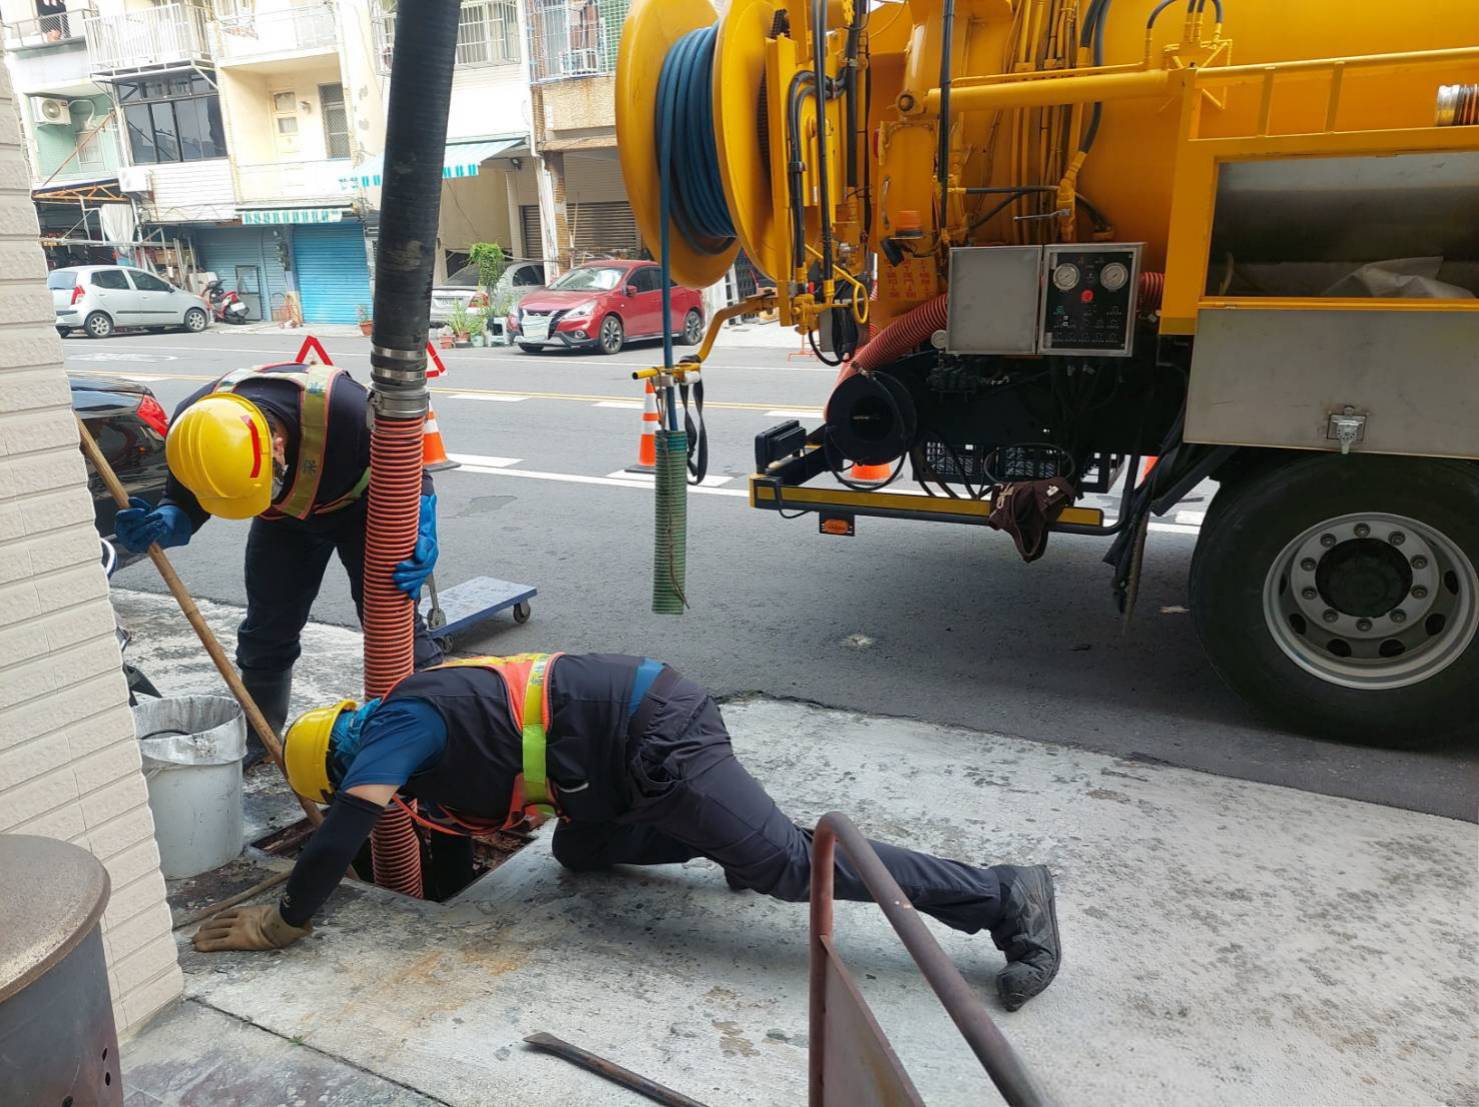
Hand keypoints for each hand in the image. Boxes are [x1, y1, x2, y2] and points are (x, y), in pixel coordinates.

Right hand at [113, 496, 190, 551]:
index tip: (144, 511)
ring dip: (151, 526)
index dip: (131, 513)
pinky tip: (159, 530)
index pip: (120, 516)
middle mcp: (120, 532)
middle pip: (130, 524)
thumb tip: (130, 500)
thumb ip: (139, 504)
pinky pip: (143, 542)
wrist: (159, 532)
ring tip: (160, 521)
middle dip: (146, 518)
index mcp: (120, 521)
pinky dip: (153, 535)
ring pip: (138, 532)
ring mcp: (127, 541)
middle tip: (159, 514)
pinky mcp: (135, 549)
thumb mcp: (146, 509)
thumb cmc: (149, 519)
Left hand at [193, 904, 310, 951]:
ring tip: (195, 940)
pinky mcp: (236, 941)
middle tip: (196, 933)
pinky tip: (200, 947)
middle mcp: (239, 919)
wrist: (282, 924)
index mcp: (247, 911)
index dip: (217, 919)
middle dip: (206, 928)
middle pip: (218, 923)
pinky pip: (218, 943)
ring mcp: (236, 929)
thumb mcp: (273, 912)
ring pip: (215, 932)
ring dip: (203, 936)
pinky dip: (208, 945)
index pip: (228, 914)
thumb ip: (270, 915)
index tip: (210, 922)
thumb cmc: (281, 919)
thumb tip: (287, 919)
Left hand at [392, 494, 437, 594]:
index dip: (423, 551)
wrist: (415, 530)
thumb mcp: (418, 514)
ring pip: (421, 576)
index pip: (428, 547)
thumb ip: (423, 508)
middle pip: (424, 566)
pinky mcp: (418, 573)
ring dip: (410, 581)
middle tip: (396, 571)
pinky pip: (419, 583)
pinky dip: (414, 590)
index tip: (416, 555)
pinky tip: (408, 595)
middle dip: (411, 571)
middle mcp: (429, 554)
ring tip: (396, 582)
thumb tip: (429, 497)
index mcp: (429, 540)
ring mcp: (425, 565)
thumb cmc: (415, 523)